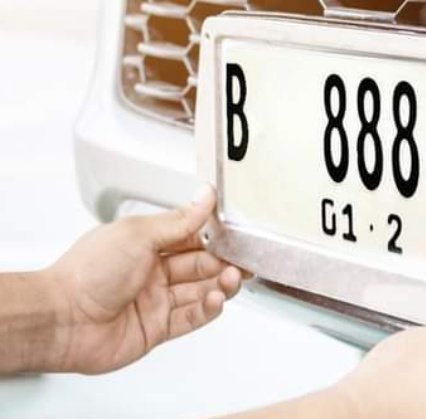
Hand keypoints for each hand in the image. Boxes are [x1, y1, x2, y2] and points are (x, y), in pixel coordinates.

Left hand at [49, 185, 242, 373]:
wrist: (61, 319)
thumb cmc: (88, 272)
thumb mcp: (139, 234)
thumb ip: (180, 220)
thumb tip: (205, 197)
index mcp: (145, 244)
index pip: (190, 237)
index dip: (214, 237)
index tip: (236, 234)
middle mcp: (151, 272)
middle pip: (200, 265)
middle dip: (223, 262)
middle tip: (242, 259)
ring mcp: (155, 301)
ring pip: (200, 291)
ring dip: (220, 284)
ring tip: (232, 278)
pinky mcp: (158, 328)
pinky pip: (192, 317)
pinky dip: (208, 308)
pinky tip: (217, 299)